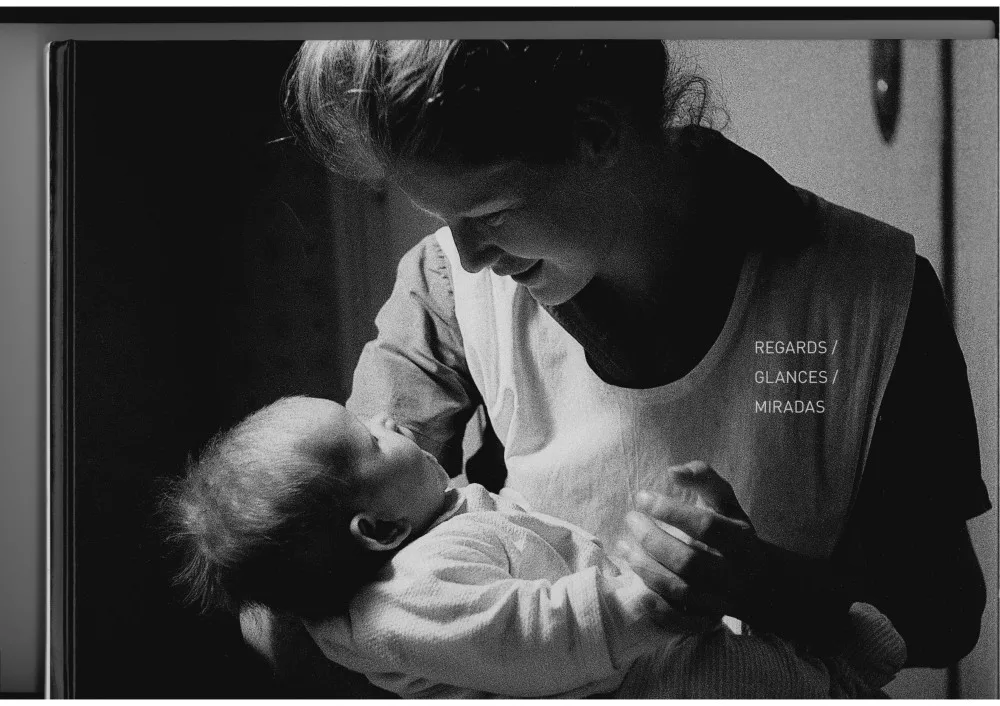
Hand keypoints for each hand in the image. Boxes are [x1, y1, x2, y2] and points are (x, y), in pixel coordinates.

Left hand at [622, 461, 763, 620]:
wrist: (757, 580)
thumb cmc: (731, 531)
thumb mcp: (725, 501)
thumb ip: (703, 478)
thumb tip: (672, 472)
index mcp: (741, 541)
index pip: (706, 526)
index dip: (671, 510)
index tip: (641, 497)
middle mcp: (734, 574)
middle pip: (689, 561)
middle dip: (653, 539)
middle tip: (630, 520)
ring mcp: (720, 601)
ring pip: (680, 590)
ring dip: (646, 568)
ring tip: (623, 546)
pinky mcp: (706, 621)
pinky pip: (680, 621)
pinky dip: (657, 608)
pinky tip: (638, 587)